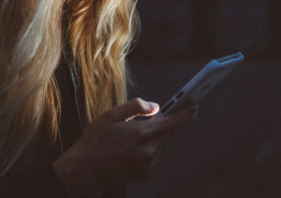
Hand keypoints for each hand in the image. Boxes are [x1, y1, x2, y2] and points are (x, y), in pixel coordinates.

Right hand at [53, 97, 195, 196]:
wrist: (87, 168)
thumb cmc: (96, 140)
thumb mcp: (112, 115)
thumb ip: (136, 107)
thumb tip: (156, 107)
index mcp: (142, 133)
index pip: (173, 122)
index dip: (185, 113)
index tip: (194, 106)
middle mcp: (149, 150)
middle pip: (169, 134)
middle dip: (168, 124)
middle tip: (160, 117)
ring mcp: (148, 164)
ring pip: (162, 146)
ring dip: (156, 138)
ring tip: (135, 136)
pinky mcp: (146, 174)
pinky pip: (154, 158)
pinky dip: (149, 151)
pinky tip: (132, 150)